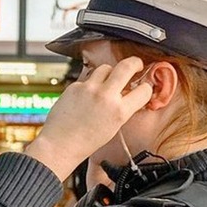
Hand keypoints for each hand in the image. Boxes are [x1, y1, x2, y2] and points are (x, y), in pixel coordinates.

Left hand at [25, 57, 152, 180]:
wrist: (60, 144)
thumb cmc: (85, 142)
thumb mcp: (113, 127)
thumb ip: (122, 109)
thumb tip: (128, 95)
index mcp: (119, 111)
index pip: (144, 90)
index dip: (146, 88)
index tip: (143, 87)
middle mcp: (105, 96)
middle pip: (127, 66)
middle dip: (135, 63)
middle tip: (136, 65)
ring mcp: (89, 88)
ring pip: (106, 67)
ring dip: (110, 72)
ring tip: (109, 81)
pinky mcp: (75, 86)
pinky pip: (88, 78)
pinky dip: (91, 84)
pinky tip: (88, 95)